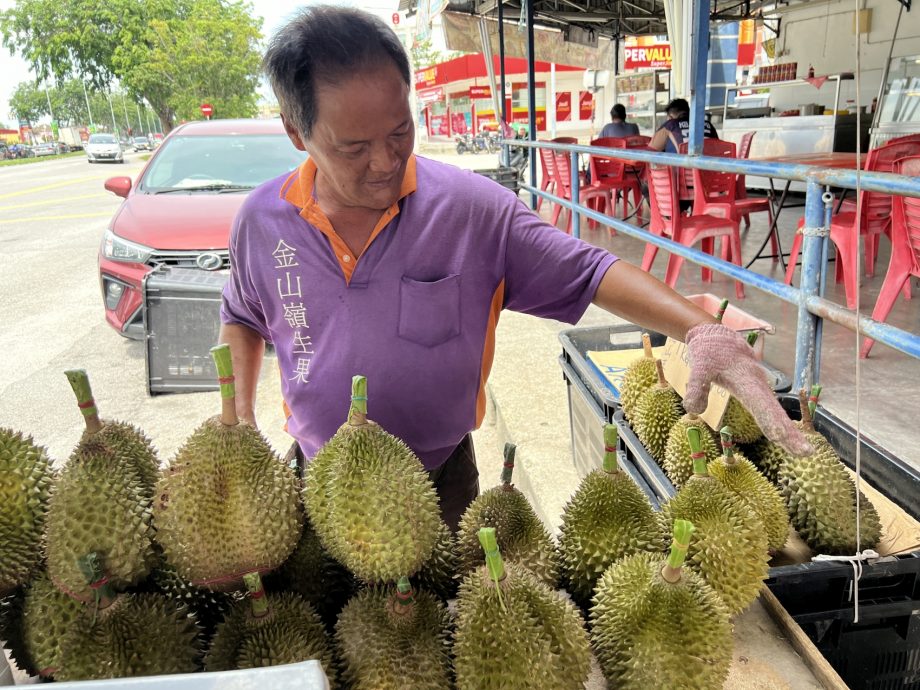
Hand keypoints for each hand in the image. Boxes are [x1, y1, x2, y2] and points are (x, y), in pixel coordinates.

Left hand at [684, 323, 813, 456]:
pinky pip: (769, 410)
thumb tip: (694, 411)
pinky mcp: (757, 391)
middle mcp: (757, 385)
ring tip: (802, 451)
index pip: (761, 405)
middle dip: (790, 433)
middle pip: (775, 412)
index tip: (781, 437)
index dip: (772, 422)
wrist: (717, 336)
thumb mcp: (698, 366)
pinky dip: (780, 424)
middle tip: (805, 452)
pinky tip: (786, 439)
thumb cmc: (709, 351)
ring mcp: (759, 388)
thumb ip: (696, 387)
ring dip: (788, 431)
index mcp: (746, 379)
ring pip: (775, 412)